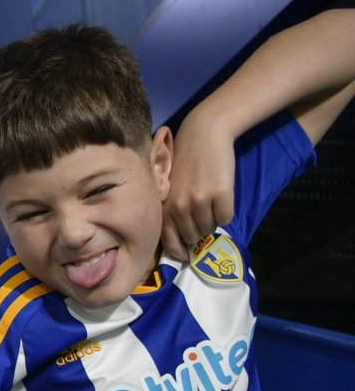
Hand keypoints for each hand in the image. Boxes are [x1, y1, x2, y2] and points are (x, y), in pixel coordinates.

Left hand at [161, 114, 235, 260]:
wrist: (204, 134)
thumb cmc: (185, 161)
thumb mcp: (169, 187)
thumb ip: (171, 210)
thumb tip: (180, 239)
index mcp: (164, 206)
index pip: (169, 241)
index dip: (178, 251)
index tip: (185, 256)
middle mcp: (179, 207)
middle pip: (192, 237)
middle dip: (198, 232)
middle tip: (202, 217)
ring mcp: (200, 201)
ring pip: (210, 228)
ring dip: (212, 221)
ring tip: (210, 203)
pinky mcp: (221, 194)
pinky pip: (226, 218)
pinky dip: (226, 213)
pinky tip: (221, 198)